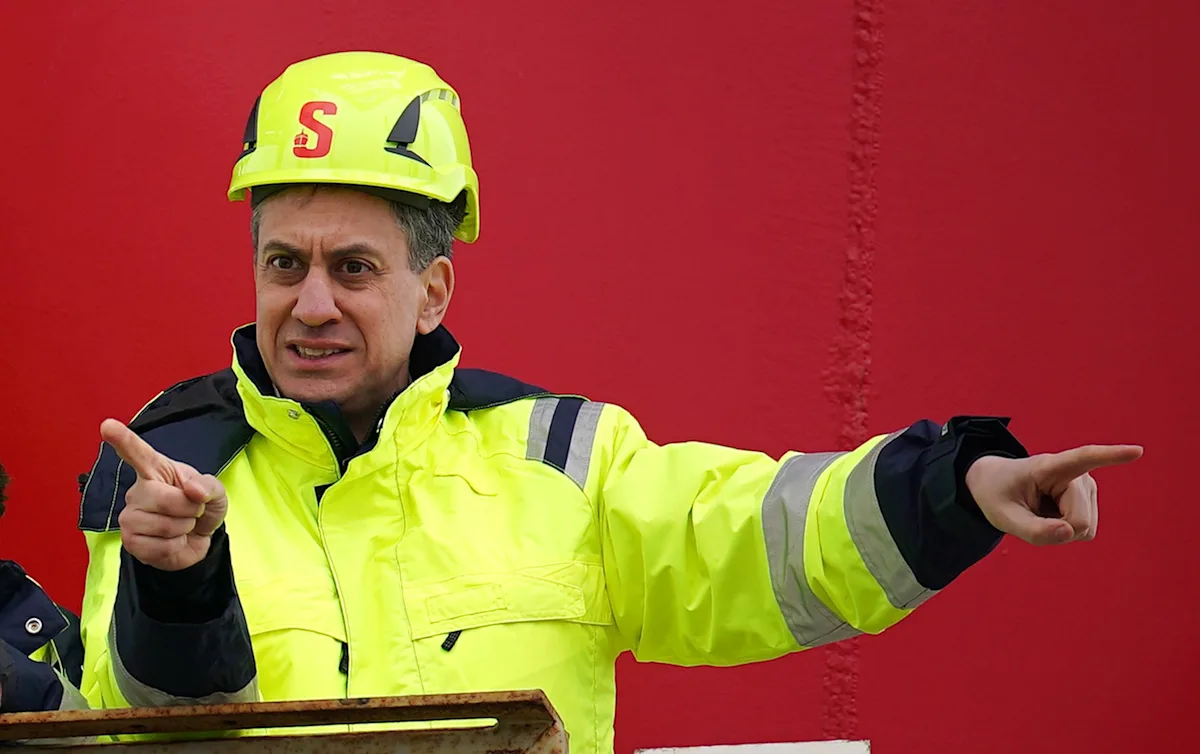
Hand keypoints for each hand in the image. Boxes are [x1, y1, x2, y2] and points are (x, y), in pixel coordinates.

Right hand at [100, 418, 228, 570]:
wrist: (197, 539)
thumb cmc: (200, 507)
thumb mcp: (214, 492)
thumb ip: (208, 486)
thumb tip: (193, 491)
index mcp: (156, 470)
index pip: (138, 454)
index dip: (123, 440)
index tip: (108, 425)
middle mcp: (138, 491)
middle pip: (164, 499)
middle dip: (190, 509)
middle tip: (192, 511)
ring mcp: (130, 517)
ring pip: (165, 525)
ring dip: (183, 528)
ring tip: (181, 525)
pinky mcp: (130, 542)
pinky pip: (161, 546)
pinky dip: (176, 546)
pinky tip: (172, 541)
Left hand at [966, 444, 1141, 545]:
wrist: (998, 485)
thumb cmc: (998, 495)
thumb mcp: (1003, 517)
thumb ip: (1033, 531)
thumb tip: (1070, 533)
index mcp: (1051, 467)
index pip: (1084, 459)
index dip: (1111, 456)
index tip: (1137, 451)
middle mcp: (1077, 474)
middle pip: (1079, 522)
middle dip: (1056, 529)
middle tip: (1031, 513)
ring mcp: (1087, 487)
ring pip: (1083, 529)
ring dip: (1059, 529)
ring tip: (1039, 510)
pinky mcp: (1090, 499)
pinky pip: (1083, 531)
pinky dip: (1064, 530)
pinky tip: (1050, 514)